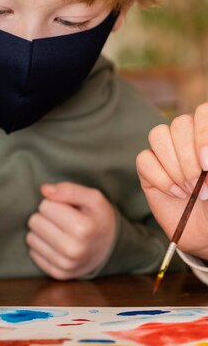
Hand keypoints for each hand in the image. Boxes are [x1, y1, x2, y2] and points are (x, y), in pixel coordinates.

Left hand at [26, 182, 116, 279]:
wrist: (109, 248)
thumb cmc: (97, 218)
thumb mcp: (92, 198)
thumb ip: (69, 190)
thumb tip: (44, 189)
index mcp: (83, 228)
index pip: (45, 206)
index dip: (54, 203)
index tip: (66, 208)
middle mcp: (74, 249)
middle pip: (35, 222)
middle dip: (45, 217)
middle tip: (61, 219)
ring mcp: (65, 264)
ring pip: (31, 238)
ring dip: (42, 232)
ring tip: (59, 231)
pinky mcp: (58, 274)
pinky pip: (33, 253)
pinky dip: (42, 246)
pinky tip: (57, 244)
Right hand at [137, 104, 207, 259]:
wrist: (206, 232)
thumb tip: (204, 157)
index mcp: (207, 136)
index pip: (203, 112)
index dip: (203, 133)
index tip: (207, 164)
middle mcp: (188, 138)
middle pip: (179, 124)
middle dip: (188, 158)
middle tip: (199, 185)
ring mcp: (166, 152)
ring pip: (158, 135)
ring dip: (174, 166)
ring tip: (188, 189)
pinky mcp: (148, 168)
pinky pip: (144, 159)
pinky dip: (160, 178)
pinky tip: (175, 193)